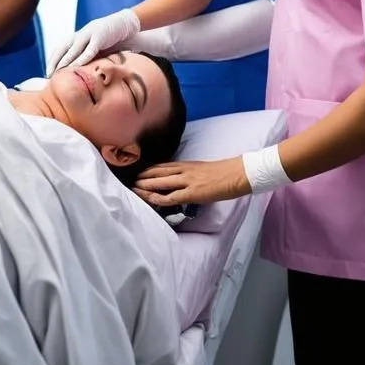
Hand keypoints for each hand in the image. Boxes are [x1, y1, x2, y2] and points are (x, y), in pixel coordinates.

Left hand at [46, 8, 140, 73]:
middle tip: (48, 74)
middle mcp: (80, 35)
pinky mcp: (100, 37)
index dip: (52, 60)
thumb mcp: (94, 47)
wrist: (124, 24)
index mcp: (77, 37)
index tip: (46, 73)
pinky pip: (90, 49)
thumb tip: (78, 73)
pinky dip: (83, 58)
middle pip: (63, 48)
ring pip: (74, 49)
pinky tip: (77, 66)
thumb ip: (86, 56)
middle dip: (54, 62)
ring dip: (66, 61)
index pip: (60, 48)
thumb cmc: (109, 39)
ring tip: (59, 72)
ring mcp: (89, 34)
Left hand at [134, 157, 250, 207]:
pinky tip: (151, 200)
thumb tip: (178, 179)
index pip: (160, 165)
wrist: (237, 174)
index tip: (136, 172)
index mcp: (185, 164)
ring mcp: (187, 181)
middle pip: (156, 172)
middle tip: (128, 180)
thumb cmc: (222, 172)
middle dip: (141, 176)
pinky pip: (172, 196)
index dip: (146, 169)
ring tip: (133, 189)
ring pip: (160, 182)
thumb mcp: (200, 168)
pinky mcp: (193, 193)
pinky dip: (159, 198)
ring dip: (145, 186)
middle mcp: (182, 170)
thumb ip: (187, 172)